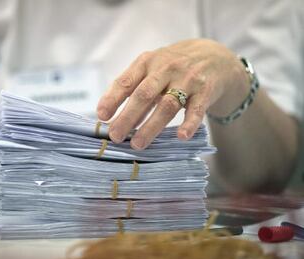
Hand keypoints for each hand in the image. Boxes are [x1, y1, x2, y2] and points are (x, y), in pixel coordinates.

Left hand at [97, 39, 248, 149]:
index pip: (126, 81)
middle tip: (115, 136)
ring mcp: (187, 79)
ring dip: (151, 126)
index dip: (112, 98)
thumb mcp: (152, 71)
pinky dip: (189, 123)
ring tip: (137, 144)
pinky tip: (181, 136)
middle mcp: (166, 68)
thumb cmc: (173, 67)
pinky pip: (196, 109)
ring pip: (167, 105)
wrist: (215, 56)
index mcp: (147, 62)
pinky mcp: (205, 91)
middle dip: (127, 116)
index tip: (101, 116)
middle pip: (144, 94)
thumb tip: (112, 118)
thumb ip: (134, 91)